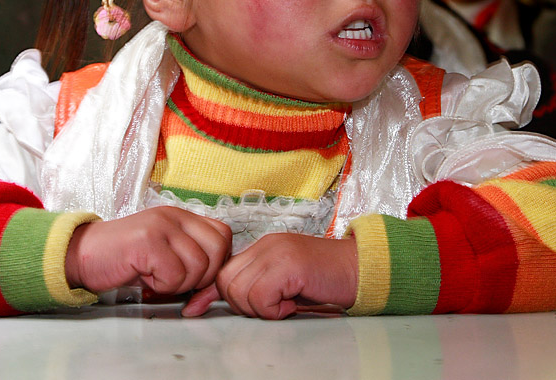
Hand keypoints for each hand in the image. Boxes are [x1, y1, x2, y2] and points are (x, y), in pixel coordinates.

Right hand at [65, 207, 231, 294]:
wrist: (81, 255)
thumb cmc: (125, 259)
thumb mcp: (165, 254)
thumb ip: (192, 262)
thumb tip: (215, 290)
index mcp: (183, 216)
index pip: (224, 235)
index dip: (218, 263)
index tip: (198, 281)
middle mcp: (175, 215)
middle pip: (218, 250)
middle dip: (203, 278)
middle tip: (177, 283)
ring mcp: (161, 226)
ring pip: (198, 265)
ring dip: (179, 284)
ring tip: (157, 279)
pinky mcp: (146, 241)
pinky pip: (175, 275)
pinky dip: (163, 286)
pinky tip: (146, 279)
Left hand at [182, 233, 357, 319]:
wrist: (360, 268)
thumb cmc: (324, 279)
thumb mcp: (284, 281)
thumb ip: (256, 285)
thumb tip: (214, 302)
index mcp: (264, 246)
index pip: (223, 268)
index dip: (210, 292)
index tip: (195, 308)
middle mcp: (267, 244)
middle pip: (227, 281)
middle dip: (243, 303)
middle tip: (273, 305)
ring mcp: (278, 252)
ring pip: (240, 291)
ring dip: (261, 308)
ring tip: (286, 302)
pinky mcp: (290, 264)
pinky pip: (261, 296)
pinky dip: (274, 309)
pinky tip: (293, 302)